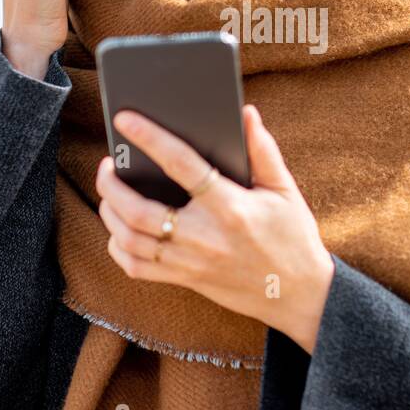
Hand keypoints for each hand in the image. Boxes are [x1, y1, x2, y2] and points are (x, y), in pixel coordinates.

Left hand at [95, 104, 335, 353]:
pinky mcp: (185, 280)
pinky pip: (136, 268)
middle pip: (139, 210)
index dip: (150, 138)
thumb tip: (246, 113)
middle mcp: (204, 236)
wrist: (300, 295)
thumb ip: (263, 150)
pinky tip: (119, 229)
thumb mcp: (285, 190)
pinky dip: (118, 247)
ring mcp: (191, 262)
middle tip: (109, 164)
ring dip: (110, 213)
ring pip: (130, 240)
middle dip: (112, 184)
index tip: (125, 119)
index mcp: (230, 206)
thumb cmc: (292, 237)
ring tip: (110, 191)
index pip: (181, 164)